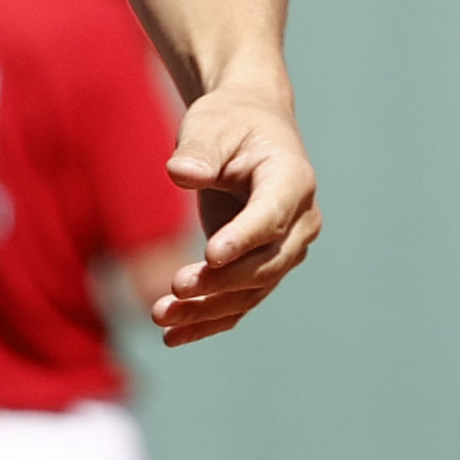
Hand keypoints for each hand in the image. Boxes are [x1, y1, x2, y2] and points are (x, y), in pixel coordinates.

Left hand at [149, 72, 316, 344]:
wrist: (248, 127)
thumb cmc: (229, 122)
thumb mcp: (212, 124)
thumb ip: (200, 149)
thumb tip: (181, 173)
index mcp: (292, 180)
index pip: (272, 216)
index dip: (245, 237)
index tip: (212, 255)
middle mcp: (299, 222)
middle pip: (265, 263)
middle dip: (222, 281)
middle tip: (175, 288)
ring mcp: (284, 249)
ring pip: (250, 291)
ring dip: (207, 309)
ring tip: (161, 317)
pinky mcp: (260, 266)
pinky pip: (239, 302)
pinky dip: (208, 321)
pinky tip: (172, 337)